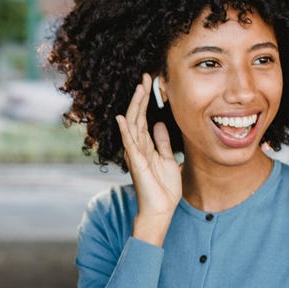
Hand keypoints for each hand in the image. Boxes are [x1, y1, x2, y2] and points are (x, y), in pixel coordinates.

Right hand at [115, 73, 181, 245]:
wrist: (161, 210)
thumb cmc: (163, 189)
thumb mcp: (167, 160)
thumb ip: (163, 143)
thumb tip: (159, 125)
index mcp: (146, 145)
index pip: (143, 117)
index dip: (146, 100)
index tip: (150, 82)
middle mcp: (138, 147)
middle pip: (137, 116)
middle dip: (141, 97)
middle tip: (145, 77)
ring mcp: (135, 154)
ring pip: (133, 125)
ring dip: (135, 106)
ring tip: (138, 89)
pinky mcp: (136, 163)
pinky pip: (129, 144)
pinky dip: (125, 130)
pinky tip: (121, 117)